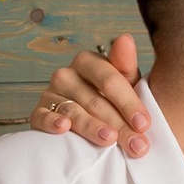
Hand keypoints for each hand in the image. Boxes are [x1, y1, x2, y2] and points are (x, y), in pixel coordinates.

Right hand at [31, 33, 151, 153]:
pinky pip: (43, 118)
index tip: (144, 124)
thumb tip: (125, 38)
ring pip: (74, 112)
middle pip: (95, 101)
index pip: (109, 80)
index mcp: (88, 62)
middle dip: (119, 125)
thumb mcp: (125, 84)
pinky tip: (64, 128)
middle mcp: (66, 75)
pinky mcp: (38, 114)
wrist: (93, 123)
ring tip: (110, 140)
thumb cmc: (113, 102)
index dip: (128, 102)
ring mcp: (51, 94)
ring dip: (93, 128)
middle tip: (137, 145)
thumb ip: (125, 64)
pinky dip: (52, 122)